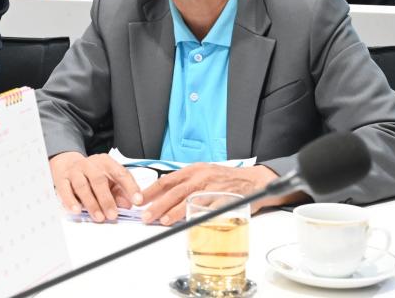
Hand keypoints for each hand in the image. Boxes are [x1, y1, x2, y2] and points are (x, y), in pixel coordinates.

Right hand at [49, 152, 142, 222]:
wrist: (67, 164)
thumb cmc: (92, 174)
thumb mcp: (109, 180)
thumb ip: (120, 192)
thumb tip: (128, 204)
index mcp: (106, 162)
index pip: (120, 173)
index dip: (130, 187)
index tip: (137, 201)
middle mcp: (90, 164)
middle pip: (99, 180)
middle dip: (107, 199)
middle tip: (113, 215)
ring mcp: (74, 171)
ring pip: (82, 186)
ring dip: (91, 203)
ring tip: (99, 217)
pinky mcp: (62, 179)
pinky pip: (65, 190)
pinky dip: (70, 201)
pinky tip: (76, 210)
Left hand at [137, 163, 279, 224]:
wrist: (255, 180)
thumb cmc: (227, 179)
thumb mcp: (204, 174)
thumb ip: (186, 183)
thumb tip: (164, 196)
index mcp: (194, 170)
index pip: (167, 180)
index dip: (152, 190)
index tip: (140, 200)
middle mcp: (202, 177)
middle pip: (175, 191)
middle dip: (158, 204)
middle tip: (146, 216)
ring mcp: (214, 188)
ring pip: (190, 200)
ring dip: (175, 212)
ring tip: (163, 221)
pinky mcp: (226, 199)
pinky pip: (210, 209)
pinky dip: (199, 216)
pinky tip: (189, 223)